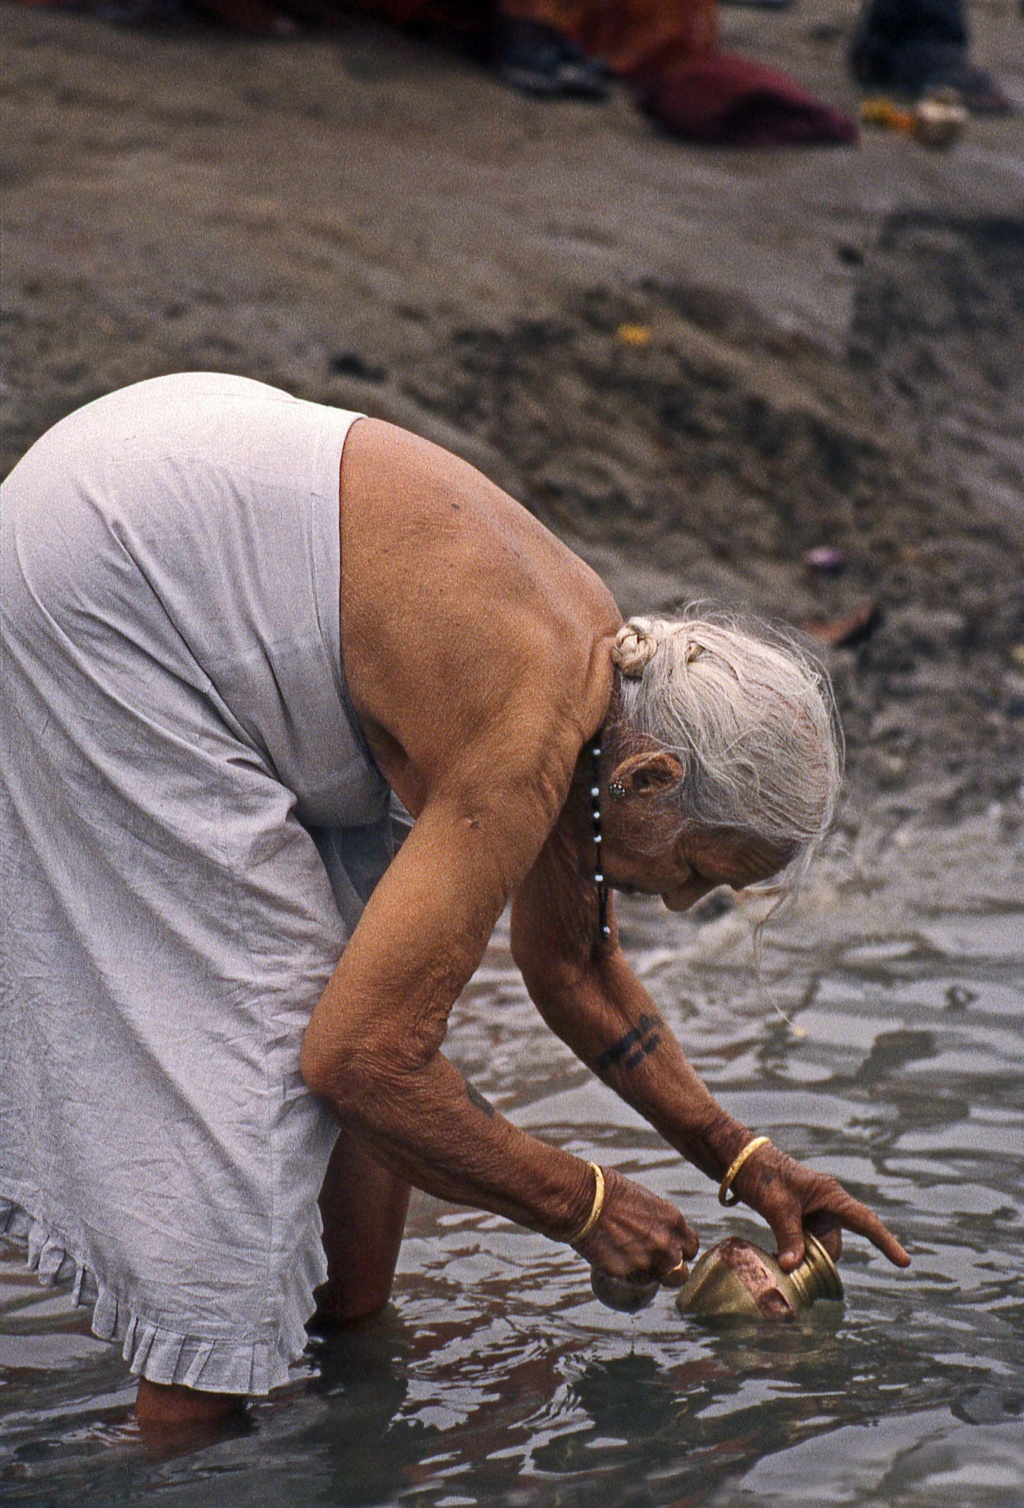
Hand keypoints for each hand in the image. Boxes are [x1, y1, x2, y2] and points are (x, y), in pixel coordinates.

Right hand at [574, 1167, 698, 1286]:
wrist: (581, 1200)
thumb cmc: (607, 1191)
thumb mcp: (644, 1199)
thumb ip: (658, 1221)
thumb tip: (658, 1232)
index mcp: (673, 1220)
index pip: (692, 1248)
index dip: (680, 1251)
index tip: (669, 1249)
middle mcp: (665, 1244)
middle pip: (681, 1274)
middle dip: (669, 1270)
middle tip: (651, 1262)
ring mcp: (646, 1262)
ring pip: (655, 1280)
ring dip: (644, 1274)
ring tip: (625, 1257)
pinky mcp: (626, 1274)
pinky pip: (630, 1281)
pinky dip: (622, 1274)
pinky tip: (609, 1257)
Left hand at [731, 1141, 910, 1271]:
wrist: (738, 1160)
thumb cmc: (762, 1174)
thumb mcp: (776, 1206)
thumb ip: (788, 1236)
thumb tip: (793, 1268)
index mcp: (830, 1195)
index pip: (865, 1221)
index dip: (885, 1242)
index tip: (904, 1262)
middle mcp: (826, 1204)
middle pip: (834, 1244)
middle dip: (819, 1261)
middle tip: (792, 1266)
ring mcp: (812, 1212)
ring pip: (818, 1247)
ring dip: (804, 1259)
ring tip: (780, 1259)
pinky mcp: (797, 1218)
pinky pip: (804, 1244)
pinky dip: (796, 1254)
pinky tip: (778, 1257)